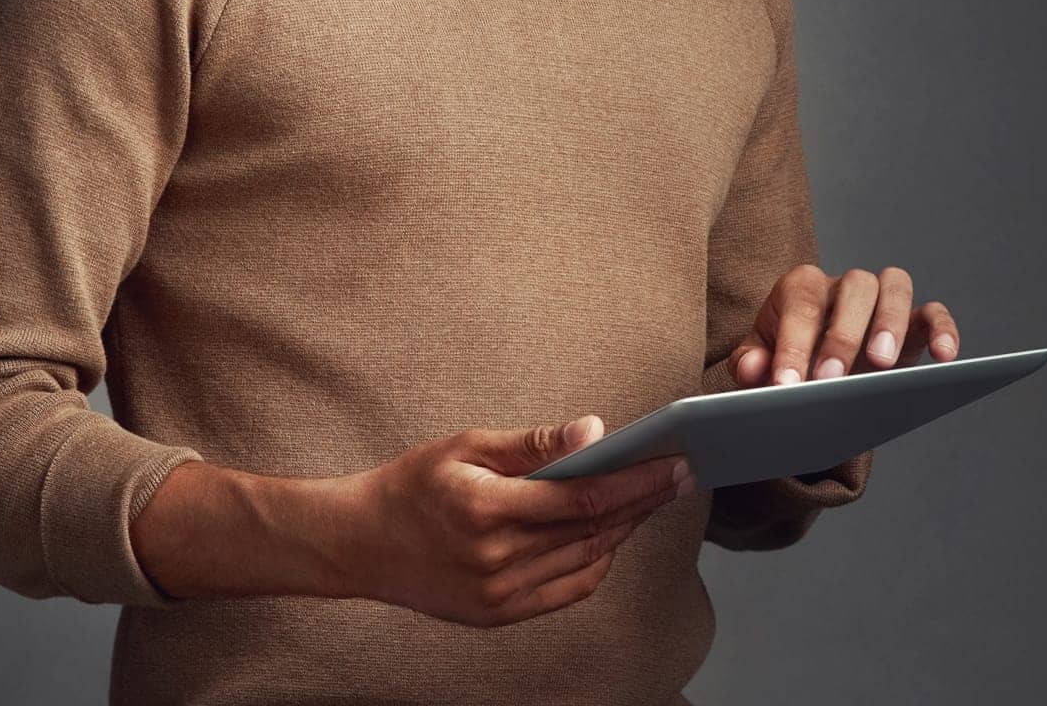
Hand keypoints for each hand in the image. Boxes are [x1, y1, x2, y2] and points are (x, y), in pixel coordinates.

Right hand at [336, 415, 692, 627]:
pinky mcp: (499, 615)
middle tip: (683, 473)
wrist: (362, 543)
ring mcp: (499, 596)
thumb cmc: (415, 483)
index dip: (636, 480)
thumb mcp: (468, 445)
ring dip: (627, 528)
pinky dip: (597, 561)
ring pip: (586, 561)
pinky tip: (613, 533)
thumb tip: (594, 431)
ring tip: (654, 496)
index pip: (583, 497)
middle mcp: (496, 560)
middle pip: (593, 529)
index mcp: (486, 510)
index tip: (673, 461)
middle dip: (644, 500)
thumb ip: (534, 444)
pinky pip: (567, 590)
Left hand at [728, 263, 959, 384]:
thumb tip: (756, 369)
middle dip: (841, 336)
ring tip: (881, 365)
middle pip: (851, 289)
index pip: (800, 304)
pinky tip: (944, 357)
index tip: (787, 385)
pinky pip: (933, 312)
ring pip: (893, 286)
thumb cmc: (787, 361)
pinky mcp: (913, 322)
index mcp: (801, 288)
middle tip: (831, 382)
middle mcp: (843, 285)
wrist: (814, 372)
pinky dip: (942, 328)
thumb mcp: (761, 365)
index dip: (793, 343)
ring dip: (890, 322)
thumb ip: (750, 365)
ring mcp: (881, 300)